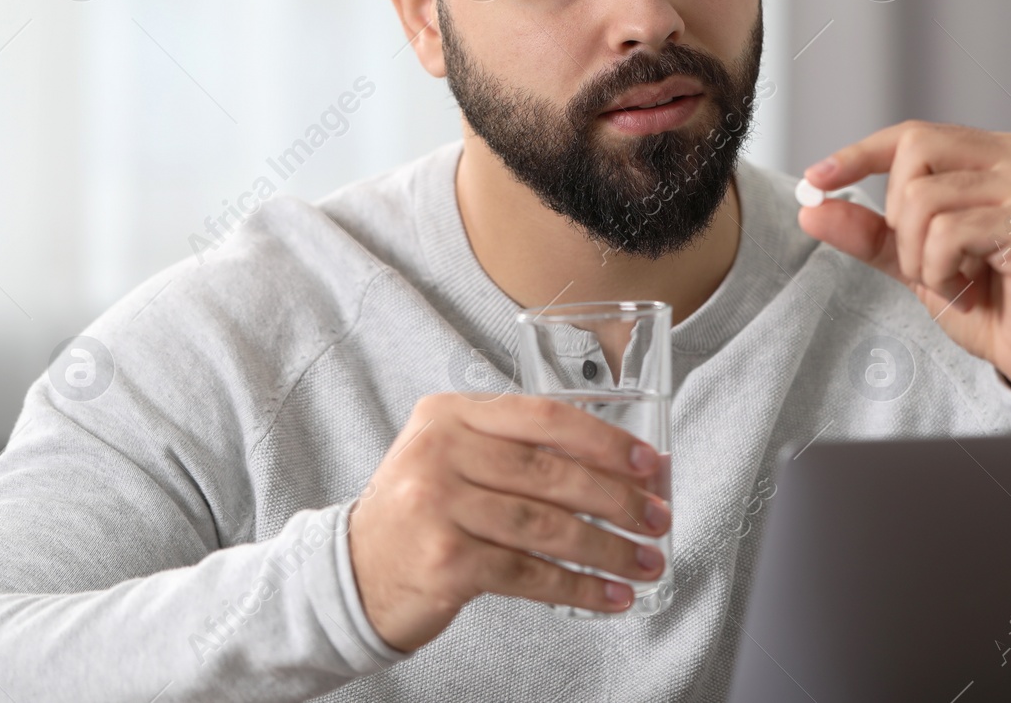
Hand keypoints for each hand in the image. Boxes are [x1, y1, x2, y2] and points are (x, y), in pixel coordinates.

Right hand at [347, 393, 669, 651]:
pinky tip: (610, 595)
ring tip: (646, 562)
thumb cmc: (423, 513)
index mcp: (449, 414)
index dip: (604, 440)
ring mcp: (438, 507)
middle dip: (618, 499)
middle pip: (551, 473)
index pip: (543, 416)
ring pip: (546, 526)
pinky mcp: (444, 562)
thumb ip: (517, 450)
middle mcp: (439, 452)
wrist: (352, 573)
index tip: (649, 464)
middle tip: (658, 519)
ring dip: (608, 549)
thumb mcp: (454, 458)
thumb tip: (619, 470)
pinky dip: (578, 587)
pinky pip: (529, 574)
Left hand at [798, 121, 1010, 400]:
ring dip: (921, 257)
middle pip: (913, 151)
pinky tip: (971, 291)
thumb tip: (811, 206)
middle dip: (899, 219)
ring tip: (955, 282)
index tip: (815, 178)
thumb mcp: (918, 262)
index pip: (913, 134)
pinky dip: (942, 272)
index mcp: (994, 156)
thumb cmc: (997, 306)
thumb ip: (870, 232)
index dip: (859, 154)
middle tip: (928, 264)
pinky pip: (947, 233)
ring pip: (923, 199)